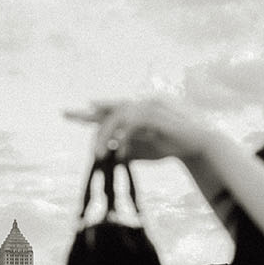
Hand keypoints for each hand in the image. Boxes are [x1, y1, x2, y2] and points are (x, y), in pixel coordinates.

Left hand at [64, 98, 215, 162]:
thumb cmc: (169, 147)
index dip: (89, 114)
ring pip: (116, 119)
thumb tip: (114, 156)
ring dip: (106, 136)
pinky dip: (123, 138)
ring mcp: (145, 109)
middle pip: (107, 112)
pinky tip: (120, 153)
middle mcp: (137, 108)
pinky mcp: (153, 116)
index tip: (69, 113)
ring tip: (100, 155)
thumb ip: (128, 150)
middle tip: (75, 126)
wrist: (194, 146)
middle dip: (90, 119)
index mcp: (132, 116)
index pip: (107, 113)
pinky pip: (131, 125)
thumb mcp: (143, 152)